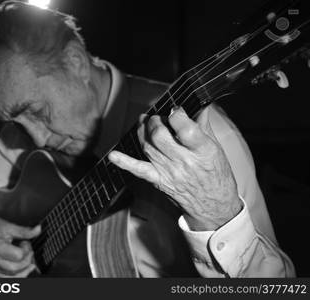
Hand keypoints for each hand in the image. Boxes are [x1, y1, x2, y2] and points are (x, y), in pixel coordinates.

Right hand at [0, 216, 40, 276]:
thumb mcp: (8, 226)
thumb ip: (24, 231)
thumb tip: (38, 230)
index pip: (18, 256)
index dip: (26, 250)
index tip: (25, 244)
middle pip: (15, 269)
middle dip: (26, 261)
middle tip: (28, 253)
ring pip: (10, 278)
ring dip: (23, 271)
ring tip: (27, 262)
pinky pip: (3, 281)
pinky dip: (14, 277)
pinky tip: (20, 270)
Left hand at [108, 107, 241, 230]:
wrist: (213, 206)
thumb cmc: (217, 177)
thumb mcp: (216, 149)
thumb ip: (204, 127)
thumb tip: (199, 107)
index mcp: (202, 151)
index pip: (184, 127)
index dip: (176, 114)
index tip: (176, 111)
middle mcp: (184, 162)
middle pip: (160, 136)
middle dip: (155, 121)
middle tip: (158, 118)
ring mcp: (169, 172)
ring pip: (148, 146)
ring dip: (142, 131)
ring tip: (144, 122)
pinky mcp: (159, 180)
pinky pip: (139, 170)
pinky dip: (124, 162)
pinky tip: (113, 155)